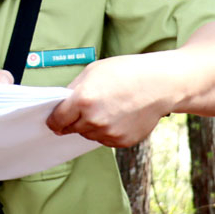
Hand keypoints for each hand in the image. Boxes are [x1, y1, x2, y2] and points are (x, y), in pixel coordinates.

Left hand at [46, 53, 172, 146]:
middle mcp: (94, 119)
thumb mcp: (93, 71)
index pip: (57, 120)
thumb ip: (74, 90)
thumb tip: (61, 104)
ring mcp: (109, 133)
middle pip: (71, 129)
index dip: (53, 120)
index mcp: (82, 100)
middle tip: (86, 108)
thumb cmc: (127, 73)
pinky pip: (105, 140)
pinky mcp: (122, 142)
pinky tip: (119, 116)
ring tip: (108, 108)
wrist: (161, 84)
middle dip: (74, 120)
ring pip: (89, 135)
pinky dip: (107, 131)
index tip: (53, 121)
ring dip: (91, 125)